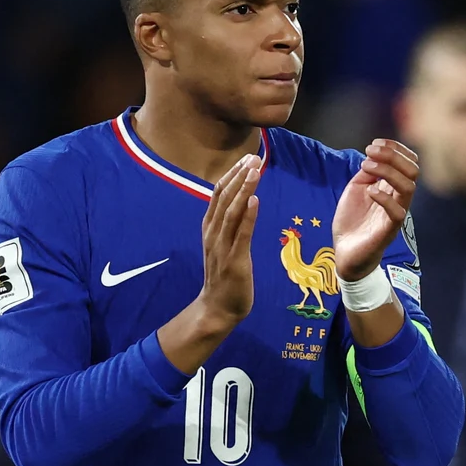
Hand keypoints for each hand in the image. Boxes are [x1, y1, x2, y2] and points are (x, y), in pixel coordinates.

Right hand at [197, 155, 262, 327]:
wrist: (218, 308)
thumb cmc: (224, 276)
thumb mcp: (223, 244)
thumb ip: (229, 224)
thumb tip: (243, 201)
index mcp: (210, 228)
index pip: (218, 194)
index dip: (231, 174)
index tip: (246, 158)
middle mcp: (213, 233)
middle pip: (224, 198)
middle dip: (239, 176)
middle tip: (253, 157)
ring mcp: (222, 247)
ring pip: (231, 212)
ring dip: (244, 189)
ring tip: (254, 171)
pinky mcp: (234, 261)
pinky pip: (241, 235)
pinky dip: (248, 216)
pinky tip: (255, 200)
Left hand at [334, 139, 417, 280]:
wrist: (345, 251)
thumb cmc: (352, 220)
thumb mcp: (357, 187)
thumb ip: (368, 171)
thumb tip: (373, 154)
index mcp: (393, 187)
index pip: (409, 162)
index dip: (395, 148)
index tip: (374, 144)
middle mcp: (399, 198)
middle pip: (413, 170)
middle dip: (392, 155)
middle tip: (369, 151)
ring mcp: (395, 214)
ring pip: (409, 187)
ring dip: (387, 170)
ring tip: (366, 166)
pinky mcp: (388, 230)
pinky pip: (398, 212)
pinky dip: (384, 196)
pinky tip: (369, 191)